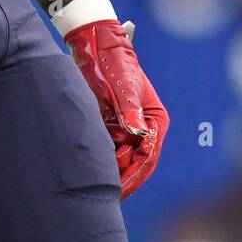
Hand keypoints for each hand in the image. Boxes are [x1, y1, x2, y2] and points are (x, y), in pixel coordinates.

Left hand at [64, 18, 168, 199]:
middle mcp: (144, 127)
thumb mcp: (123, 85)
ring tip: (91, 189)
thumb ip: (130, 110)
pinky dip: (99, 159)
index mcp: (155, 120)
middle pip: (134, 162)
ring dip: (109, 172)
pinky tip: (85, 170)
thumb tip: (138, 133)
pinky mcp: (112, 124)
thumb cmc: (114, 61)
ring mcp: (128, 127)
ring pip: (120, 158)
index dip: (133, 176)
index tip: (118, 191)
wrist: (95, 42)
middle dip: (120, 179)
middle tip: (102, 198)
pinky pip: (108, 148)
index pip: (147, 157)